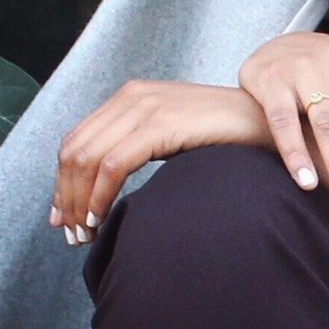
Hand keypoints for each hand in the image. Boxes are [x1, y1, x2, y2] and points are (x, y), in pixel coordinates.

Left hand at [48, 81, 269, 243]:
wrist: (267, 121)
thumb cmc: (225, 136)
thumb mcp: (172, 136)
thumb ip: (137, 147)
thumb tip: (103, 185)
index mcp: (130, 96)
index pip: (76, 141)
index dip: (62, 182)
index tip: (61, 217)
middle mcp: (132, 96)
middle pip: (75, 151)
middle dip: (66, 197)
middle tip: (70, 233)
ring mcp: (146, 106)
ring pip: (88, 159)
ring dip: (79, 202)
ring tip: (84, 233)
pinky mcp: (161, 123)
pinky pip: (113, 164)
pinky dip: (99, 195)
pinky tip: (100, 217)